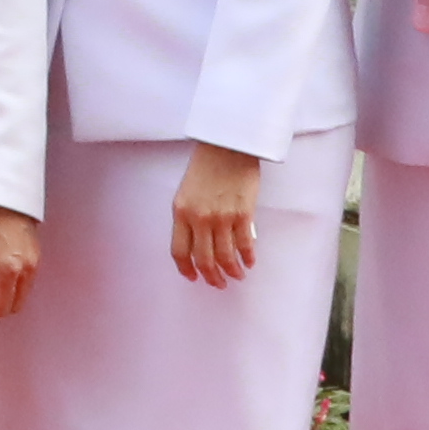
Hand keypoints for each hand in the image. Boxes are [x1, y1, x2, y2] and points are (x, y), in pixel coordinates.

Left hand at [0, 202, 43, 319]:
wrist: (0, 190)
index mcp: (9, 269)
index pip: (1, 307)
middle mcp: (27, 269)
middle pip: (16, 305)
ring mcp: (35, 261)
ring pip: (22, 293)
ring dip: (5, 295)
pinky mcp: (37, 253)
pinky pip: (27, 279)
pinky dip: (13, 283)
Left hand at [169, 143, 262, 289]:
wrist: (227, 145)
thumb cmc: (206, 165)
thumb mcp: (187, 192)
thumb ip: (191, 216)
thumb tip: (201, 242)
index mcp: (180, 212)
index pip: (179, 250)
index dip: (186, 268)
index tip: (193, 277)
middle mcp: (199, 218)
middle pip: (203, 259)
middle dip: (211, 276)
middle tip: (218, 283)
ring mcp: (221, 217)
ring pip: (225, 256)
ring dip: (231, 271)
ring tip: (236, 276)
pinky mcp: (243, 214)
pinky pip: (245, 244)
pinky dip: (248, 257)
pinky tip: (249, 262)